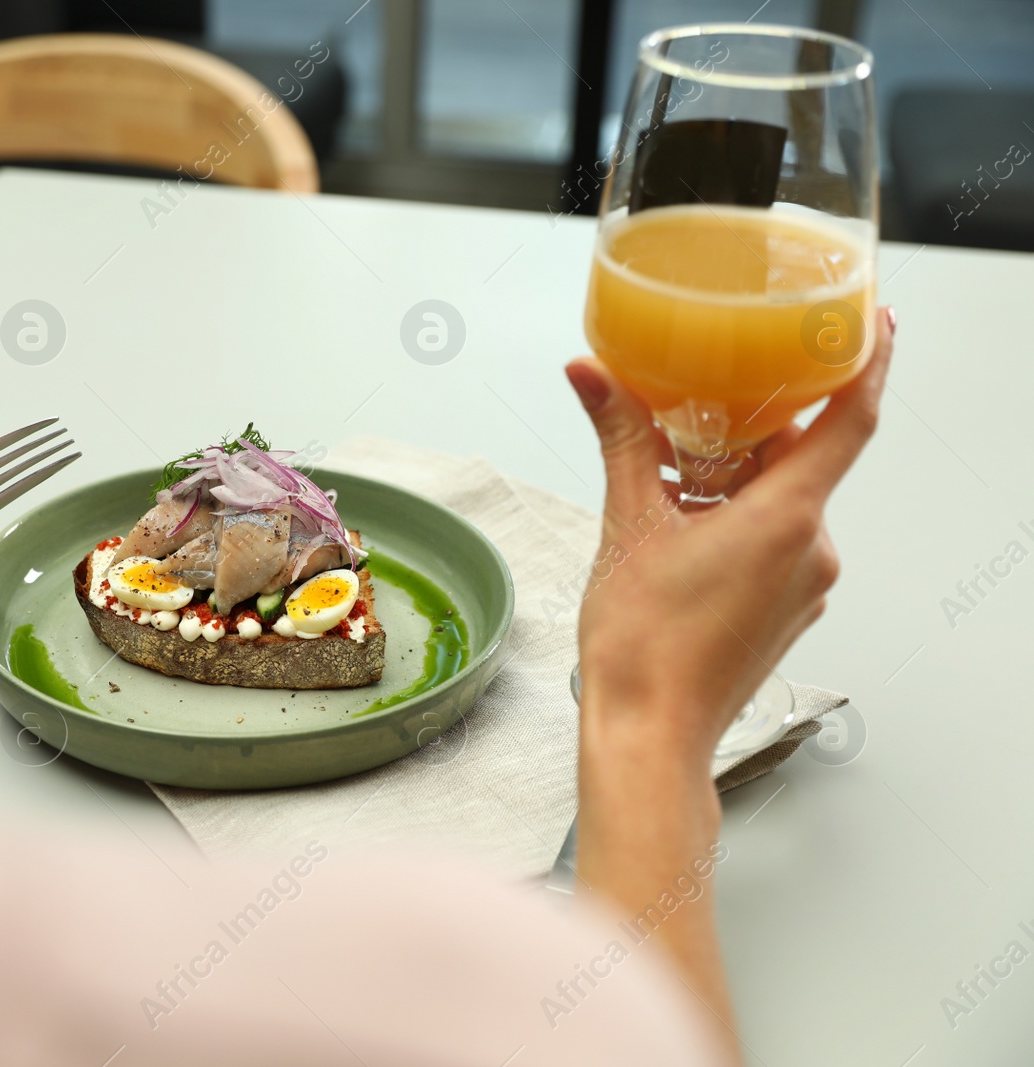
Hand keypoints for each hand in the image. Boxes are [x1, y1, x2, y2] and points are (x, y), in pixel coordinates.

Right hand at [566, 310, 891, 1054]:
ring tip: (675, 472)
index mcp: (786, 519)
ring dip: (737, 478)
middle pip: (804, 459)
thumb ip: (621, 440)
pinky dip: (737, 519)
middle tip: (712, 395)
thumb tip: (594, 377)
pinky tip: (683, 523)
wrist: (649, 735)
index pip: (851, 420)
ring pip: (783, 503)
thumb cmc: (643, 649)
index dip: (868, 362)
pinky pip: (775, 542)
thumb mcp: (626, 525)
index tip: (874, 320)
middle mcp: (812, 550)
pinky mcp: (785, 611)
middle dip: (758, 426)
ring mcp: (803, 585)